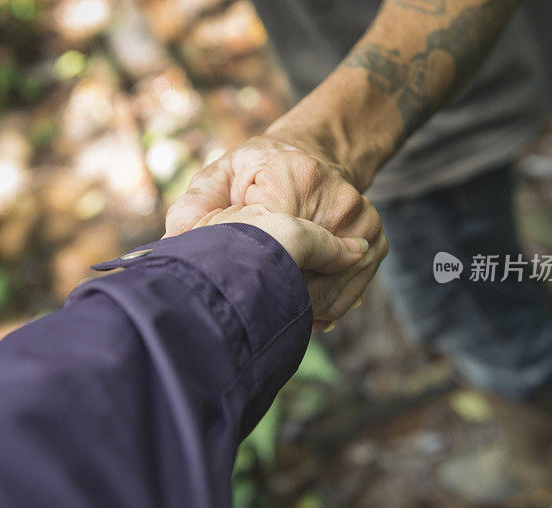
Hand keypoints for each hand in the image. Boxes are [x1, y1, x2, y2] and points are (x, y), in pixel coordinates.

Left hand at [165, 134, 387, 326]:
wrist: (317, 153)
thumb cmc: (261, 169)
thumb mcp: (223, 172)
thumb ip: (197, 203)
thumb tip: (176, 239)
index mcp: (297, 179)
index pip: (277, 246)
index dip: (249, 275)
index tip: (229, 285)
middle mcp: (340, 203)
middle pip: (302, 279)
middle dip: (269, 298)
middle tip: (242, 302)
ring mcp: (364, 228)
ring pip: (326, 299)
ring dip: (293, 310)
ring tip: (267, 302)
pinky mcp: (376, 247)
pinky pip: (343, 301)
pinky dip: (314, 311)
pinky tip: (292, 303)